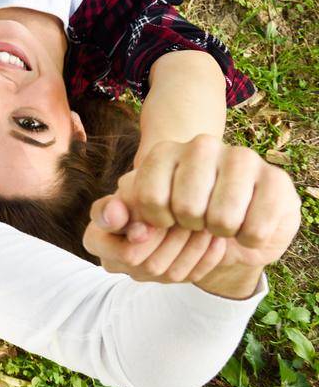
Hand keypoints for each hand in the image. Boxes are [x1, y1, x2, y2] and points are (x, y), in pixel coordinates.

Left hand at [83, 135, 300, 298]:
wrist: (236, 211)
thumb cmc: (181, 209)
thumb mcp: (140, 211)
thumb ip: (116, 215)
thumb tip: (111, 220)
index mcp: (164, 151)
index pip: (149, 199)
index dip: (157, 222)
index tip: (165, 217)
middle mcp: (201, 146)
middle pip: (187, 210)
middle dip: (190, 229)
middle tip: (197, 220)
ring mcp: (242, 158)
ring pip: (222, 220)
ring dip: (220, 234)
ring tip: (220, 223)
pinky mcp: (276, 180)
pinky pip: (254, 230)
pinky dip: (248, 240)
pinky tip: (245, 228)